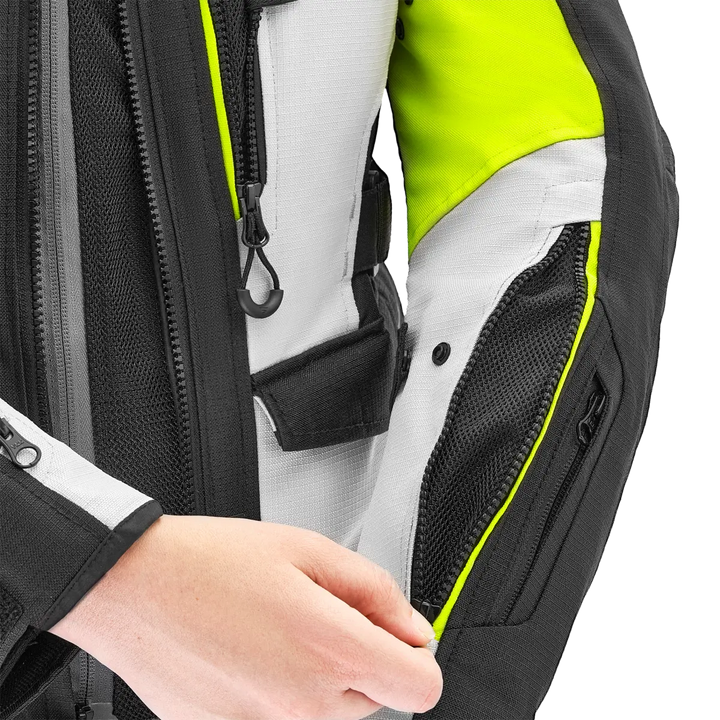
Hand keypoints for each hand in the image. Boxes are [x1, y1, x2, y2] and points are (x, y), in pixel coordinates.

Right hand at [50, 515, 442, 719]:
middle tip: (315, 612)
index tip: (393, 634)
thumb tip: (414, 629)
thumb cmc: (212, 561)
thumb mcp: (307, 550)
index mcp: (330, 649)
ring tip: (276, 627)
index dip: (414, 656)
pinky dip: (278, 692)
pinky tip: (248, 653)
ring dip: (320, 676)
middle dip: (359, 655)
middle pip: (375, 695)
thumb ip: (375, 590)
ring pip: (330, 711)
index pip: (420, 687)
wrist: (133, 586)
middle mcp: (303, 705)